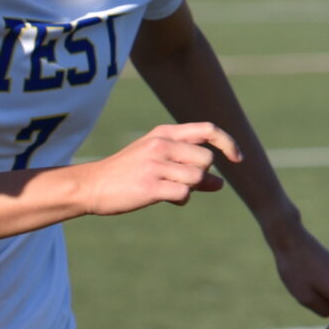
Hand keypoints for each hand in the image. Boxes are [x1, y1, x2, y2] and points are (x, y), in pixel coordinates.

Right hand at [72, 122, 237, 215]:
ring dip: (191, 188)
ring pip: (197, 177)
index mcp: (164, 134)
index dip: (228, 144)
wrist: (91, 185)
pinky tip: (167, 198)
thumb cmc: (126, 174)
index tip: (237, 159)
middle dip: (202, 173)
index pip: (208, 130)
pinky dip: (182, 198)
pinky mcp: (149, 186)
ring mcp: (155, 164)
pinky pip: (184, 193)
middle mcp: (161, 145)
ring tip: (172, 190)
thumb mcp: (157, 162)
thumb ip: (189, 168)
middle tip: (184, 181)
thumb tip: (220, 184)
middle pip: (207, 158)